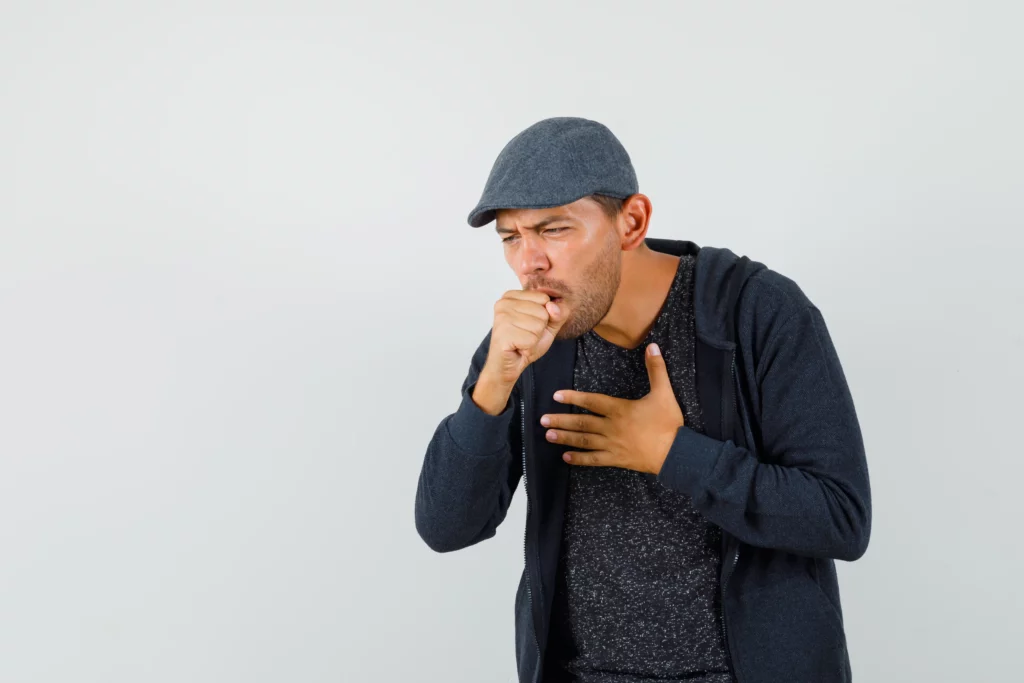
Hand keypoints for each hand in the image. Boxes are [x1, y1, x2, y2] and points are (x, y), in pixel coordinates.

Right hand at [482, 290, 566, 387]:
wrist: (508, 365)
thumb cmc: (524, 344)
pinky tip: (518, 348)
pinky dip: (529, 348)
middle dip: (539, 329)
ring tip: (521, 341)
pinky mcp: (503, 333)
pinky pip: (531, 339)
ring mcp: (501, 317)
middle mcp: (504, 303)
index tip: (529, 325)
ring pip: (538, 325)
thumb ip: (557, 313)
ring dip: (534, 339)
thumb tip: (553, 307)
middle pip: (543, 312)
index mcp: (512, 296)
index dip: (544, 317)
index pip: (544, 298)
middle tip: (525, 336)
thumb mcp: (547, 325)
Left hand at [539, 343, 683, 474]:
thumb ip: (656, 369)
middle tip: (542, 420)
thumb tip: (652, 346)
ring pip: (583, 441)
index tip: (556, 395)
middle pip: (581, 423)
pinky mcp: (616, 459)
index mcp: (620, 409)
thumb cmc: (669, 423)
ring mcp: (612, 445)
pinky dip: (579, 459)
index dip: (573, 398)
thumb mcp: (664, 393)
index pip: (592, 401)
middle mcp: (611, 427)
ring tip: (548, 435)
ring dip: (565, 438)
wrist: (676, 453)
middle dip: (561, 421)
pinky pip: (594, 459)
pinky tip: (566, 457)